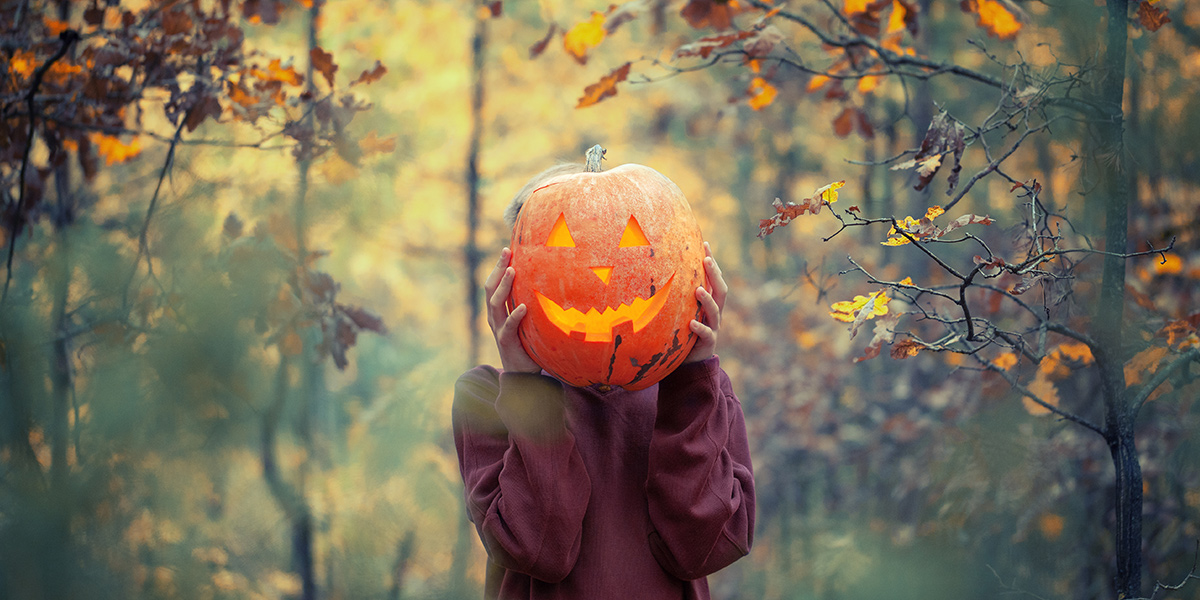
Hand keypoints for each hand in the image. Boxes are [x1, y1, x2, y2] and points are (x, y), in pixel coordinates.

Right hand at [485, 247, 541, 373]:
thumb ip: (528, 302)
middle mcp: (495, 317)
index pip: (493, 284)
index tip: (507, 249)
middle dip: (498, 269)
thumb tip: (546, 281)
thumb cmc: (526, 341)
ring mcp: (499, 329)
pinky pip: (508, 327)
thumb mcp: (526, 319)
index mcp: (497, 310)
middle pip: (490, 289)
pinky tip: (524, 307)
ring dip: (504, 286)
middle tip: (507, 252)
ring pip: (496, 304)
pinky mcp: (507, 342)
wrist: (522, 373)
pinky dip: (515, 316)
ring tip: (512, 271)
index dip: (498, 267)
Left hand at [683, 242, 726, 363]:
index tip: (705, 244)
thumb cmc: (684, 331)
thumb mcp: (683, 310)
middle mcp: (715, 313)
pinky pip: (707, 334)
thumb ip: (679, 293)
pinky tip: (691, 323)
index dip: (712, 262)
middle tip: (706, 260)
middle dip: (715, 274)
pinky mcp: (708, 343)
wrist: (691, 361)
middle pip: (721, 291)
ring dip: (707, 299)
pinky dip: (700, 327)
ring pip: (715, 311)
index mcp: (711, 302)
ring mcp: (713, 327)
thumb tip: (658, 269)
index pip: (714, 278)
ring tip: (698, 290)